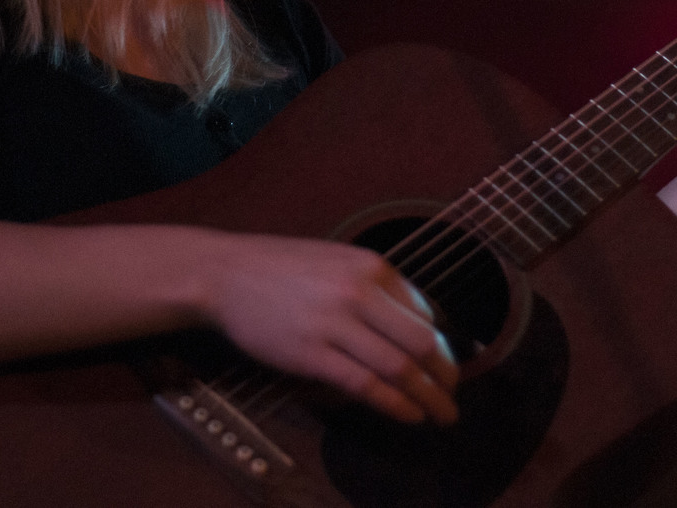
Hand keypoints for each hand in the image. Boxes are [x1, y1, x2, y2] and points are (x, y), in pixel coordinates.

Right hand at [202, 234, 458, 424]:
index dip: (441, 345)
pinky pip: (364, 384)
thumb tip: (413, 323)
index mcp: (370, 265)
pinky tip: (409, 416)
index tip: (444, 365)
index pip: (424, 312)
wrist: (224, 273)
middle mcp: (358, 291)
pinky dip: (393, 404)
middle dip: (445, 374)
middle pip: (421, 342)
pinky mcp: (311, 353)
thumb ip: (372, 286)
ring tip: (441, 413)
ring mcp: (334, 323)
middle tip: (452, 394)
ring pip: (398, 367)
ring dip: (427, 397)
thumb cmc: (279, 268)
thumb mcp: (335, 260)